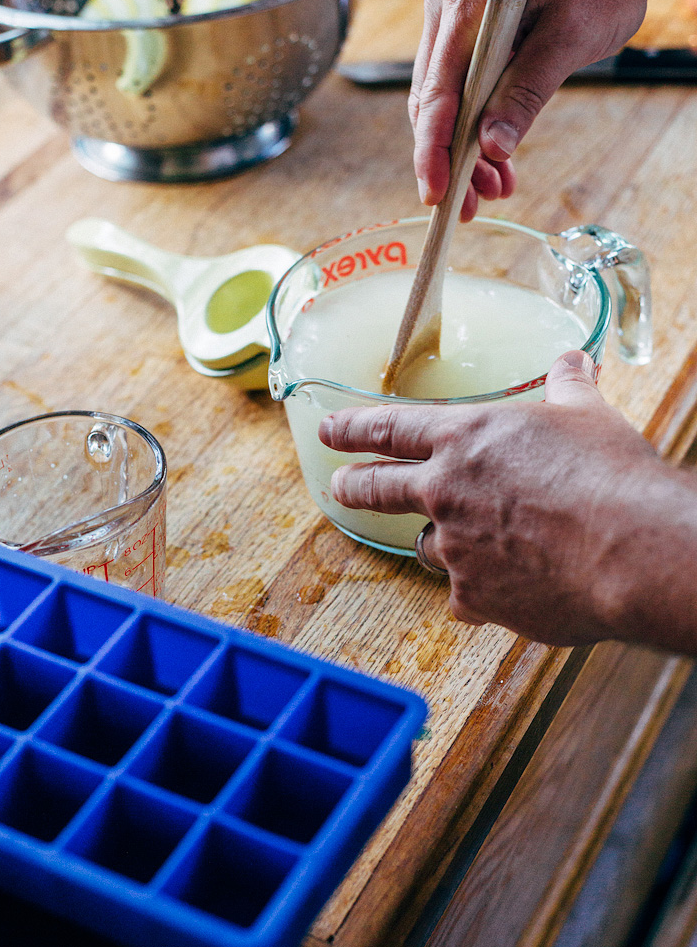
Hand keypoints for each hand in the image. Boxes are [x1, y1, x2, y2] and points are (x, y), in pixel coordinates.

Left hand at [318, 351, 676, 647]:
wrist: (632, 550)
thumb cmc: (611, 476)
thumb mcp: (586, 416)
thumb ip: (569, 387)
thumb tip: (575, 362)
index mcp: (464, 439)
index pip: (388, 428)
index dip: (352, 428)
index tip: (328, 430)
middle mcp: (446, 492)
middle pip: (378, 488)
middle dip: (354, 486)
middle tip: (341, 486)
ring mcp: (456, 548)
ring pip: (427, 547)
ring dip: (440, 542)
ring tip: (466, 542)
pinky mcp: (476, 597)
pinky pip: (464, 596)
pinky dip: (478, 591)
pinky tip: (504, 588)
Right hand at [411, 0, 693, 217]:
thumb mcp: (570, 38)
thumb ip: (527, 92)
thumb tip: (492, 148)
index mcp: (465, 1)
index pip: (437, 90)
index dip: (433, 149)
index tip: (437, 193)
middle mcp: (447, 8)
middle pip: (432, 103)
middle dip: (449, 161)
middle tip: (468, 208)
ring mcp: (451, 21)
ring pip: (443, 104)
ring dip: (464, 153)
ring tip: (492, 191)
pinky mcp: (463, 36)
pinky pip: (459, 93)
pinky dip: (475, 130)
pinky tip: (495, 163)